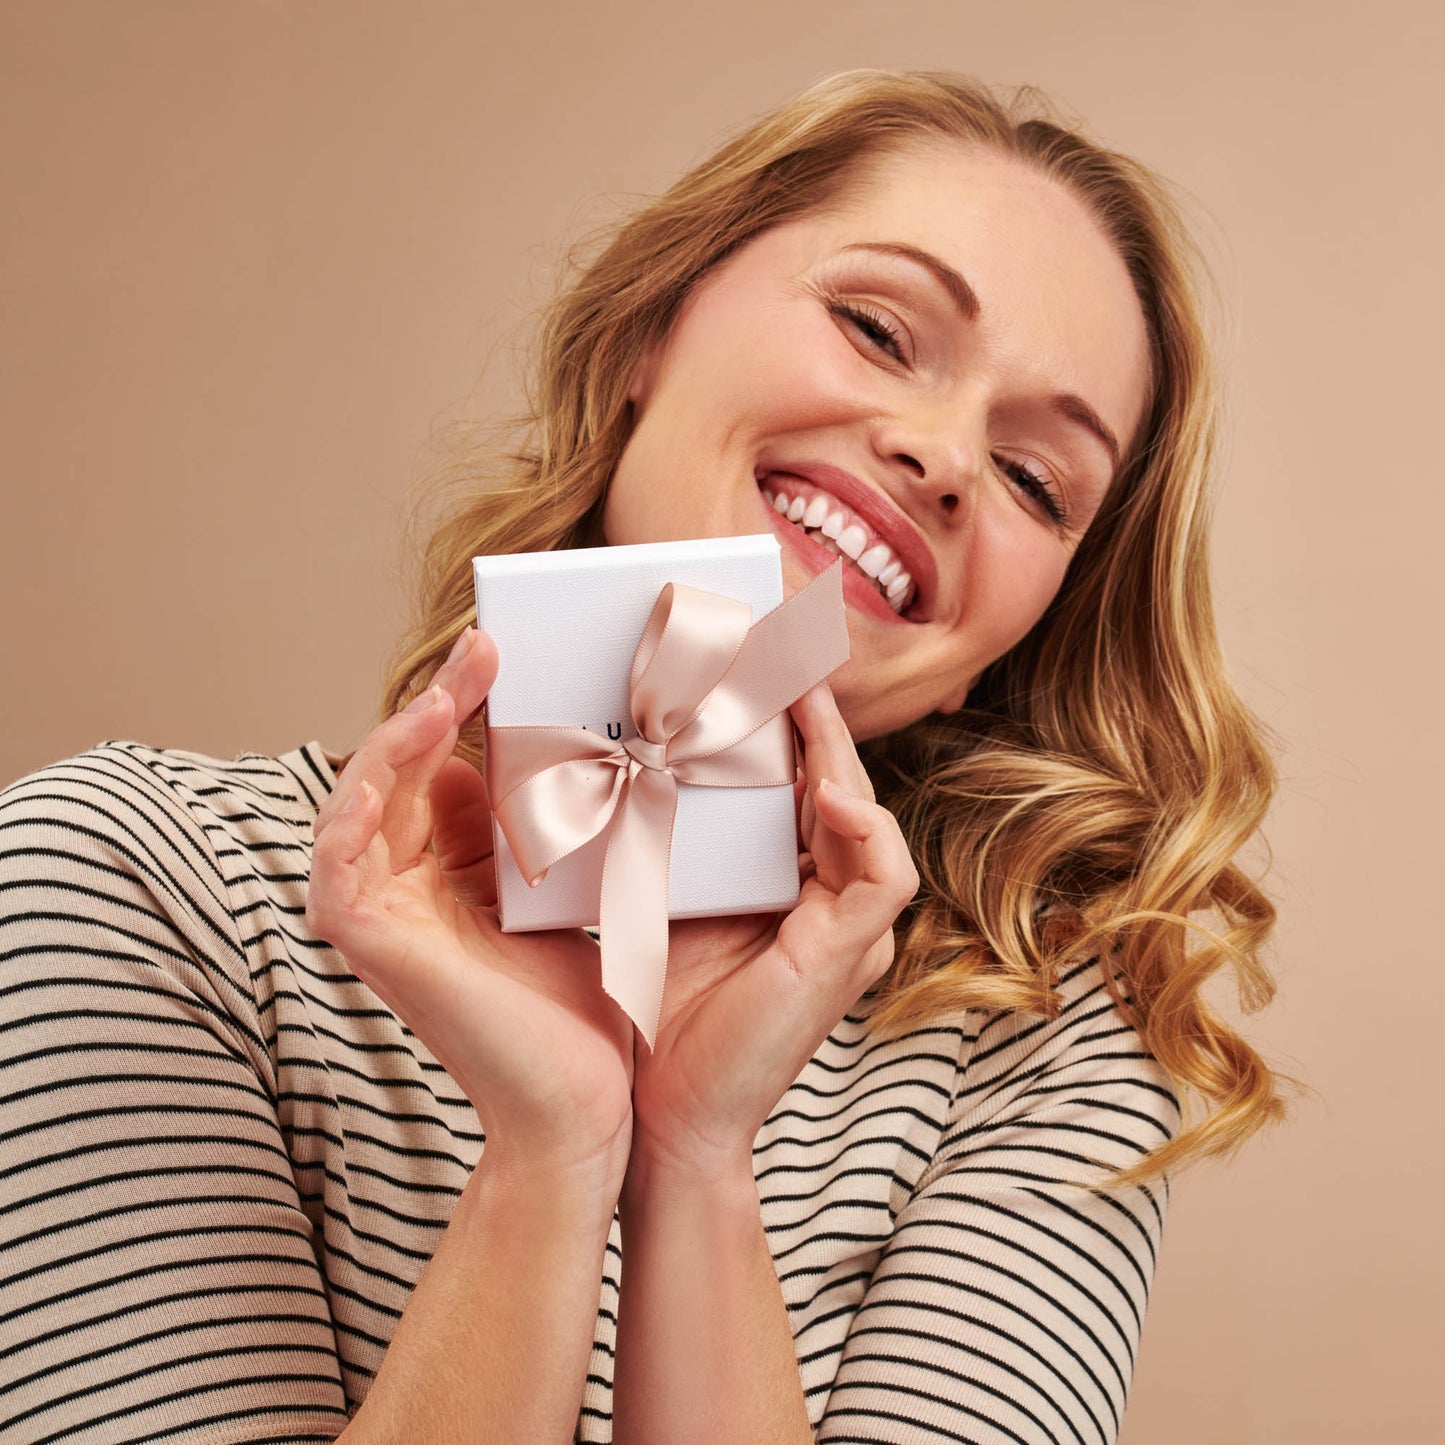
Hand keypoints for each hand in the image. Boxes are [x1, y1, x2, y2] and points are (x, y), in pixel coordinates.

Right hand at [306, 628, 633, 1180]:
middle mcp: (407, 887)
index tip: (513, 657)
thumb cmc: (586, 1005)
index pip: (441, 768)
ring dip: (400, 735)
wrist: (585, 1105)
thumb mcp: (566, 886)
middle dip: (441, 702)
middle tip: (489, 647)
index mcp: (449, 874)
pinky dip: (354, 805)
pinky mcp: (368, 943)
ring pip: (363, 799)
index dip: (468, 709)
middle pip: (403, 770)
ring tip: (452, 687)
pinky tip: (396, 756)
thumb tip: (540, 751)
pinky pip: (336, 861)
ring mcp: (382, 915)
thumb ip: (540, 825)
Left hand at [628, 682, 918, 1176]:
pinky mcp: (851, 952)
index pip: (796, 781)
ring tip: (797, 692)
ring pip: (864, 813)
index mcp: (788, 879)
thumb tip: (621, 751)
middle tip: (773, 645)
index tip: (742, 658)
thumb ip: (666, 833)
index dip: (781, 719)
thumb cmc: (658, 1007)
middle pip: (835, 781)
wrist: (664, 1111)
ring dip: (835, 750)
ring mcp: (848, 924)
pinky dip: (861, 827)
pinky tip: (822, 793)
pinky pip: (883, 874)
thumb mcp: (661, 896)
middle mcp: (828, 895)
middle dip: (809, 713)